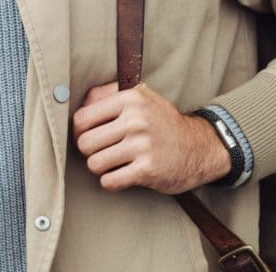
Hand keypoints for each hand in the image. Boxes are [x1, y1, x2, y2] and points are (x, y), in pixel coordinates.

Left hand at [72, 82, 230, 193]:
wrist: (197, 146)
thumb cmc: (162, 122)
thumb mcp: (141, 97)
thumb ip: (108, 94)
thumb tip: (79, 102)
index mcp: (131, 98)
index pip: (82, 118)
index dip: (78, 131)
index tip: (85, 136)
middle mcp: (136, 119)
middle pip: (85, 143)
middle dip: (89, 151)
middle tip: (100, 151)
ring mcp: (142, 144)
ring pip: (94, 163)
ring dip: (100, 167)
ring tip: (112, 163)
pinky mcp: (147, 169)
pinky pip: (109, 181)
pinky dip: (111, 181)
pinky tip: (121, 175)